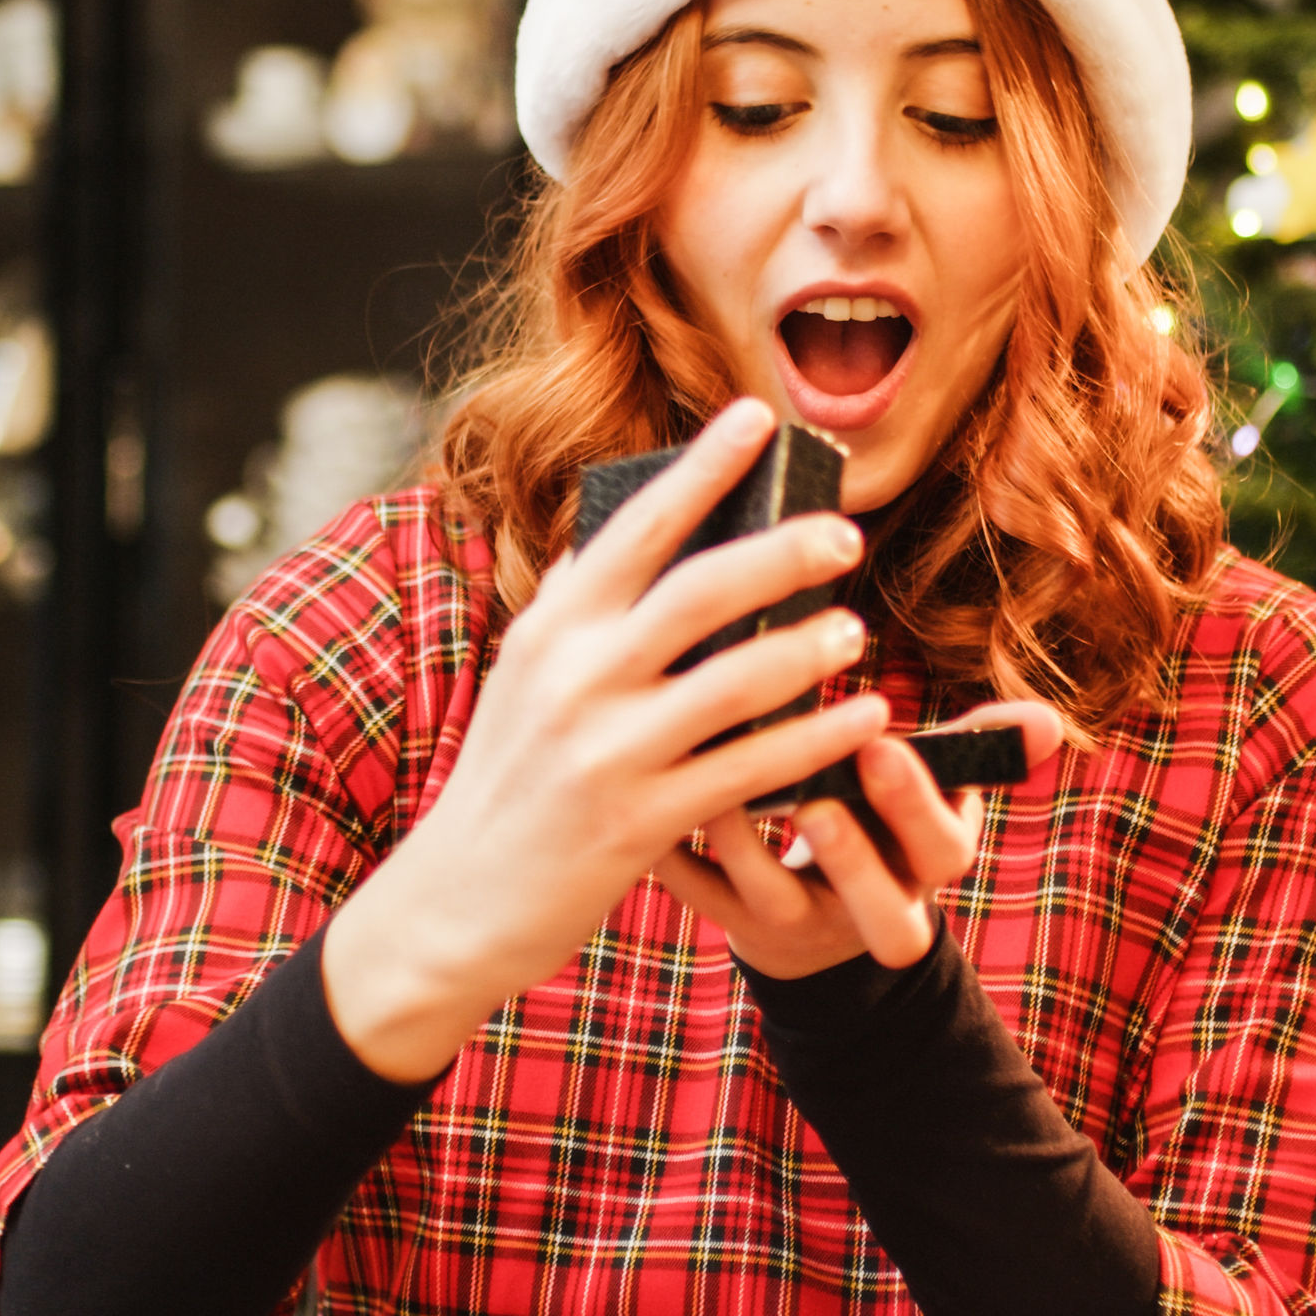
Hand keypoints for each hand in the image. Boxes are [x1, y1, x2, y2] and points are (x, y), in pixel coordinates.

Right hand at [327, 399, 890, 1079]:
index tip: (761, 416)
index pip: (636, 525)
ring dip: (808, 651)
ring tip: (854, 629)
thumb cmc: (505, 776)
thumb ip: (571, 604)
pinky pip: (748, 772)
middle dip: (782, 552)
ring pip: (734, 683)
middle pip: (699, 592)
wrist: (455, 900)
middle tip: (845, 530)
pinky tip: (861, 719)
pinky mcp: (639, 822)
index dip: (703, 466)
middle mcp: (576, 678)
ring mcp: (607, 751)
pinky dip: (813, 742)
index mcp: (551, 628)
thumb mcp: (522, 676)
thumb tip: (614, 528)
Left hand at [656, 701, 1065, 977]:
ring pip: (773, 897)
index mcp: (928, 867)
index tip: (884, 746)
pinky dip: (672, 849)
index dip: (917, 805)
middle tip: (817, 798)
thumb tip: (1049, 722)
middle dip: (851, 855)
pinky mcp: (736, 925)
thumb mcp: (934, 797)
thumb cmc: (881, 823)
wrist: (822, 926)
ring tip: (716, 776)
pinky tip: (645, 790)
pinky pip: (699, 895)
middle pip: (879, 909)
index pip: (945, 851)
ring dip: (745, 838)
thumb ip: (978, 753)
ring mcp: (801, 926)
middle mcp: (872, 909)